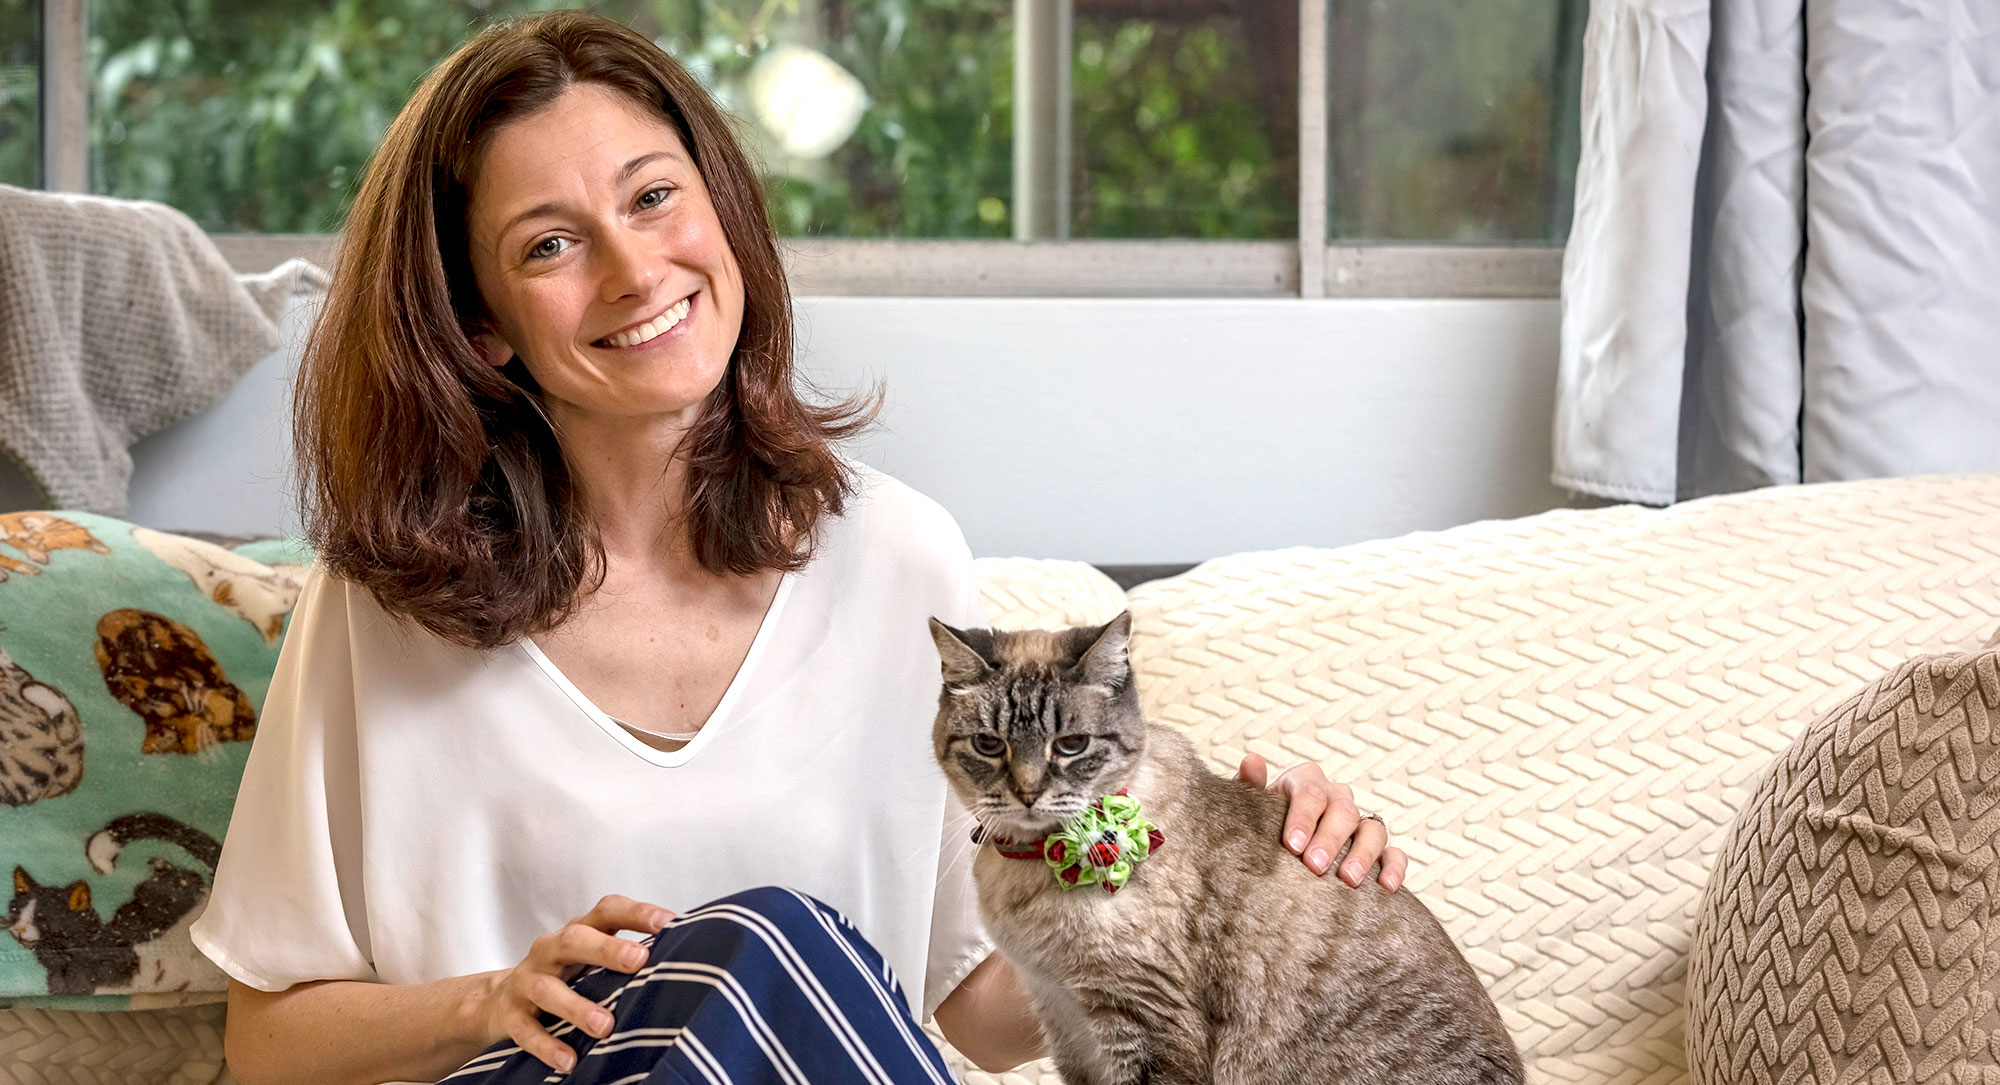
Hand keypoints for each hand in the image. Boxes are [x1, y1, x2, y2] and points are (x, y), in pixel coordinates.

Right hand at [474, 894, 672, 1071]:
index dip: (637, 913)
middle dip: (607, 949)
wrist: (496, 1000)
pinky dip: (547, 1045)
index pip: (607, 911)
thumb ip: (626, 958)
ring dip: (577, 1007)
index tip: (669, 922)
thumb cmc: (563, 977)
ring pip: (548, 989)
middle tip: (639, 961)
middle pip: (575, 940)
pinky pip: (526, 1030)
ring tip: (605, 1025)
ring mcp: (527, 981)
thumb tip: (685, 962)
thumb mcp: (590, 960)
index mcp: (577, 932)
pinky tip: (569, 1060)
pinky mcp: (509, 1014)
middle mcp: (550, 949)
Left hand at [1237, 753, 1407, 890]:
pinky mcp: (1379, 850)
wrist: (1280, 849)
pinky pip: (1395, 854)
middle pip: (1343, 810)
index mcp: (1307, 783)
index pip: (1310, 791)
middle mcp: (1338, 798)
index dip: (1303, 817)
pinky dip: (1394, 867)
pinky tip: (1385, 887)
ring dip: (1363, 854)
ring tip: (1348, 879)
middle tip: (1314, 866)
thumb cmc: (1265, 826)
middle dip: (1330, 838)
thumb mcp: (1253, 808)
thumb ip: (1250, 785)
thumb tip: (1252, 760)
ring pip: (1373, 830)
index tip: (1292, 845)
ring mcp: (1361, 823)